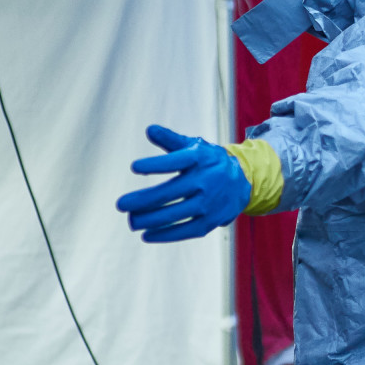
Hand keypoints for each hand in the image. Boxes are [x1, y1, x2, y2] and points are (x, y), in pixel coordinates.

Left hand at [117, 125, 250, 241]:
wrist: (244, 180)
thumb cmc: (209, 162)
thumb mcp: (194, 146)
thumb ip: (171, 140)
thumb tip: (149, 130)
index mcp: (200, 159)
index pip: (176, 161)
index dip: (155, 164)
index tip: (134, 167)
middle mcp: (206, 181)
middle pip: (169, 193)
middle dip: (142, 200)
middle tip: (121, 204)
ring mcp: (209, 203)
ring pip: (175, 214)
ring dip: (149, 219)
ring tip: (131, 220)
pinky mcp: (211, 220)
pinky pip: (186, 230)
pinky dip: (165, 235)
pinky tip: (147, 235)